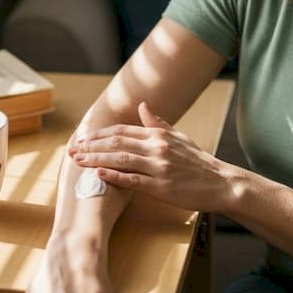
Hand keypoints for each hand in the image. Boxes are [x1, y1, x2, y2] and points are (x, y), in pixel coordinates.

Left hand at [70, 102, 228, 211]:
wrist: (221, 183)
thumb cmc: (199, 162)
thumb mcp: (180, 138)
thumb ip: (158, 123)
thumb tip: (143, 106)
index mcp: (159, 135)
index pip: (122, 130)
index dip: (100, 134)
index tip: (83, 139)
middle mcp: (157, 147)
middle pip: (116, 142)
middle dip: (91, 146)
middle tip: (72, 149)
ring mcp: (159, 167)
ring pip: (120, 159)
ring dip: (96, 159)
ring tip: (77, 161)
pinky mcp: (161, 186)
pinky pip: (133, 180)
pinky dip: (114, 175)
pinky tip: (99, 173)